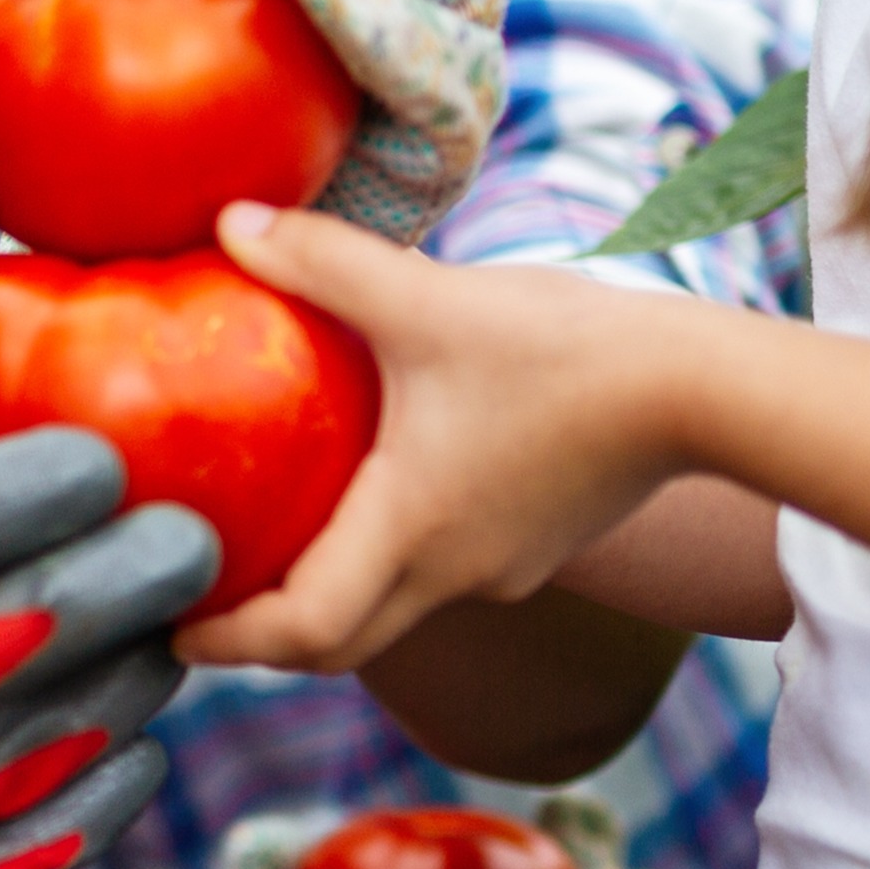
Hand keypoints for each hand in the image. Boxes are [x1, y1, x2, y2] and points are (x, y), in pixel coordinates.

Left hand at [183, 206, 719, 674]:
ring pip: (387, 609)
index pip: (299, 632)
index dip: (223, 638)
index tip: (166, 625)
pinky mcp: (532, 542)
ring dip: (321, 595)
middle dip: (258, 635)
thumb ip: (322, 263)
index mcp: (409, 533)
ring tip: (261, 543)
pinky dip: (381, 556)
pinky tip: (366, 490)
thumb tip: (228, 225)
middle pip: (334, 643)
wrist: (703, 386)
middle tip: (194, 600)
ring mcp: (499, 567)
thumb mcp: (427, 298)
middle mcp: (451, 572)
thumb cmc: (567, 351)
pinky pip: (435, 572)